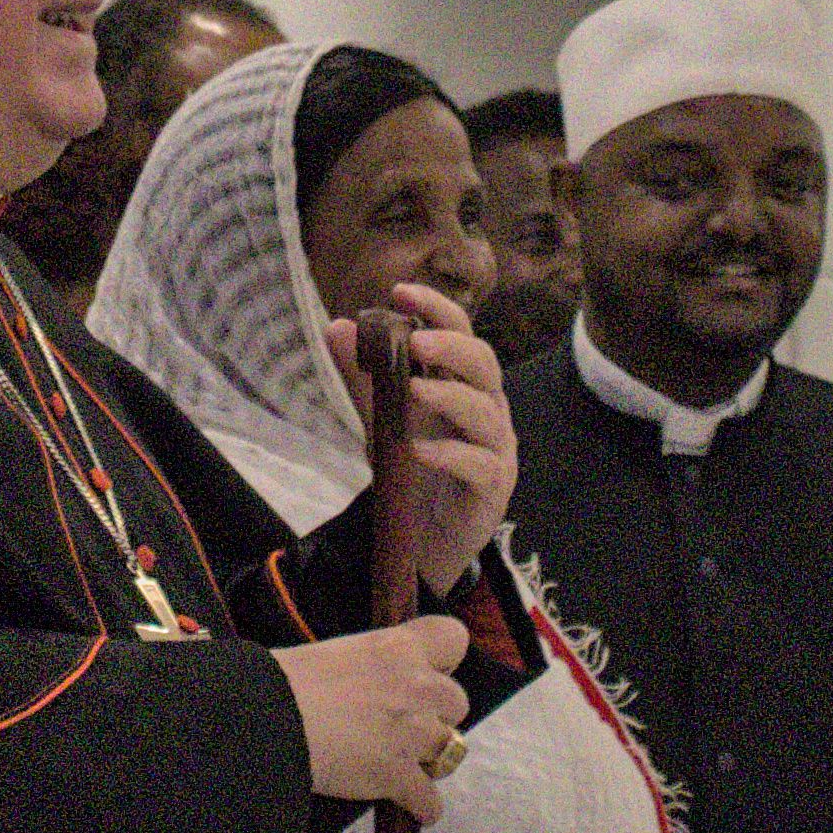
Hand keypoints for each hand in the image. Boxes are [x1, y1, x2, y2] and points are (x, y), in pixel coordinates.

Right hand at [279, 615, 476, 814]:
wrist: (265, 721)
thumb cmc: (284, 681)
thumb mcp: (336, 653)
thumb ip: (370, 665)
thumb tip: (369, 683)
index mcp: (397, 647)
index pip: (452, 637)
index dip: (442, 658)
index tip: (423, 670)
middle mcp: (416, 686)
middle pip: (458, 701)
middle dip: (436, 713)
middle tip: (404, 721)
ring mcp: (413, 734)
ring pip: (450, 750)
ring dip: (430, 758)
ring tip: (406, 764)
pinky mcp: (399, 777)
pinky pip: (430, 800)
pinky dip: (422, 807)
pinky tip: (413, 809)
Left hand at [339, 291, 517, 587]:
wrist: (422, 540)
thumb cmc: (413, 472)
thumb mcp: (381, 420)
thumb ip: (365, 378)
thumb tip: (337, 326)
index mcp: (463, 386)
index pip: (461, 335)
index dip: (438, 309)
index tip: (401, 291)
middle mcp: (486, 411)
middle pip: (486, 365)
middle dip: (453, 346)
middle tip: (417, 340)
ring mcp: (495, 450)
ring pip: (487, 413)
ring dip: (450, 396)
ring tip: (413, 390)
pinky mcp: (492, 490)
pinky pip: (481, 466)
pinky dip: (451, 454)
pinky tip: (419, 450)